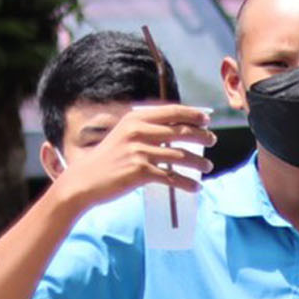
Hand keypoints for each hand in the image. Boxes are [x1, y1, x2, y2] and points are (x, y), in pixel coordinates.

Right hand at [51, 104, 213, 212]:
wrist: (85, 180)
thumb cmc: (109, 158)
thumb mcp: (124, 135)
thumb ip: (147, 129)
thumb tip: (179, 129)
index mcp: (135, 119)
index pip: (172, 112)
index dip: (193, 115)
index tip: (207, 120)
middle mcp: (138, 132)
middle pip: (180, 132)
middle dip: (201, 136)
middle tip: (212, 141)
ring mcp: (139, 152)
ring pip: (180, 156)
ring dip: (199, 162)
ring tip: (208, 167)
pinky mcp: (140, 172)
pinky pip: (172, 177)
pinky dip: (187, 183)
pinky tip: (196, 187)